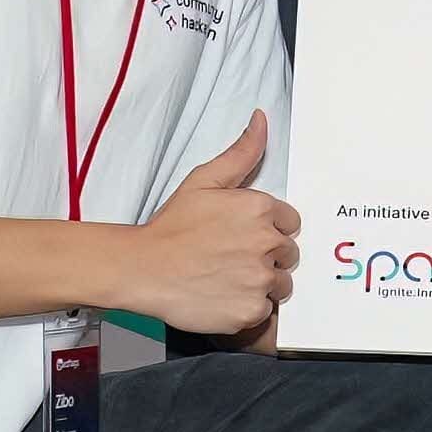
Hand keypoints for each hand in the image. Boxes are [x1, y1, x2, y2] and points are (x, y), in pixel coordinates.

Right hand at [137, 113, 297, 340]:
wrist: (141, 268)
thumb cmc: (170, 227)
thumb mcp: (204, 181)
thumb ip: (241, 153)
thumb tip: (261, 120)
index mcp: (260, 209)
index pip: (290, 222)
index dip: (267, 230)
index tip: (243, 236)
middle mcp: (266, 243)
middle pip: (288, 254)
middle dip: (267, 256)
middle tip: (232, 258)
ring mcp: (259, 279)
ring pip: (280, 284)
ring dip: (260, 283)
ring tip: (227, 277)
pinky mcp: (250, 310)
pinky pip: (264, 311)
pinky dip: (247, 307)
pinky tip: (223, 296)